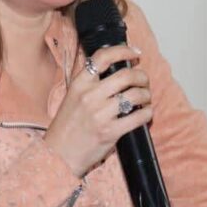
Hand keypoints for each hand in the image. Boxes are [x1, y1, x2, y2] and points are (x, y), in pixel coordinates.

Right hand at [43, 44, 151, 177]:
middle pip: (126, 75)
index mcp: (79, 84)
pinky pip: (139, 117)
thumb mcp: (72, 98)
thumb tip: (114, 70)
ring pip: (136, 95)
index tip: (134, 53)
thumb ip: (89, 84)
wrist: (58, 155)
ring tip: (145, 98)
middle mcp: (90, 96)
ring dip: (146, 95)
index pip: (103, 57)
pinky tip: (145, 113)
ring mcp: (100, 114)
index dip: (123, 50)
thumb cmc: (66, 127)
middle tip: (144, 80)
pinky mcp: (111, 132)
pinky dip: (147, 113)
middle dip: (141, 76)